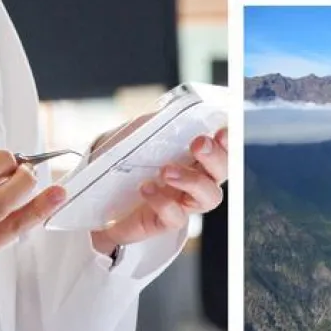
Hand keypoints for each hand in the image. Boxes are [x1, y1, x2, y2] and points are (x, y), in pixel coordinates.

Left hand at [90, 127, 228, 255]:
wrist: (100, 195)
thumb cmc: (128, 161)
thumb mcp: (142, 134)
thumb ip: (158, 123)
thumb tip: (171, 108)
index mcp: (196, 157)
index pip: (224, 148)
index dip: (230, 142)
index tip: (222, 132)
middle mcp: (197, 180)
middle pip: (222, 173)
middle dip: (215, 157)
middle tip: (198, 143)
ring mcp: (183, 203)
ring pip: (209, 198)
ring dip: (192, 180)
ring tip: (166, 170)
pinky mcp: (165, 222)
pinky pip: (175, 217)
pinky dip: (163, 202)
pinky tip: (146, 188)